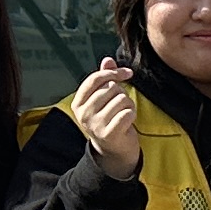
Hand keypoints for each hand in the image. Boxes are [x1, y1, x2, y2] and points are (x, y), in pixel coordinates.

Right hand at [70, 59, 140, 178]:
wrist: (113, 150)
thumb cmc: (109, 119)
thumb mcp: (104, 99)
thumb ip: (105, 79)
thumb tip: (108, 60)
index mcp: (78, 102)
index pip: (95, 79)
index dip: (113, 72)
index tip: (127, 73)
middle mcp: (83, 113)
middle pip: (111, 88)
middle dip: (122, 93)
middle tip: (120, 106)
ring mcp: (94, 125)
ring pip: (121, 99)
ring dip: (128, 105)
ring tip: (123, 114)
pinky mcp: (108, 134)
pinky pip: (127, 113)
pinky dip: (132, 115)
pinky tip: (127, 122)